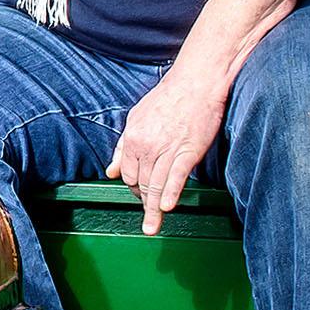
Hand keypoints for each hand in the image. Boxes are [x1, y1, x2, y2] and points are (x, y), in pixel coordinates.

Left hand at [110, 65, 230, 233]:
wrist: (197, 82)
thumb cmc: (170, 97)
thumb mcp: (137, 117)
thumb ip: (124, 146)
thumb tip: (111, 171)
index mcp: (133, 137)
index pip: (129, 174)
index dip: (134, 187)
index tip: (140, 195)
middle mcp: (146, 145)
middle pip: (141, 183)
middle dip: (143, 201)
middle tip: (149, 218)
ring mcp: (167, 149)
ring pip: (156, 185)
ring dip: (153, 210)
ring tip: (152, 227)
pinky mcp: (188, 151)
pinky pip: (176, 177)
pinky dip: (170, 194)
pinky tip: (165, 208)